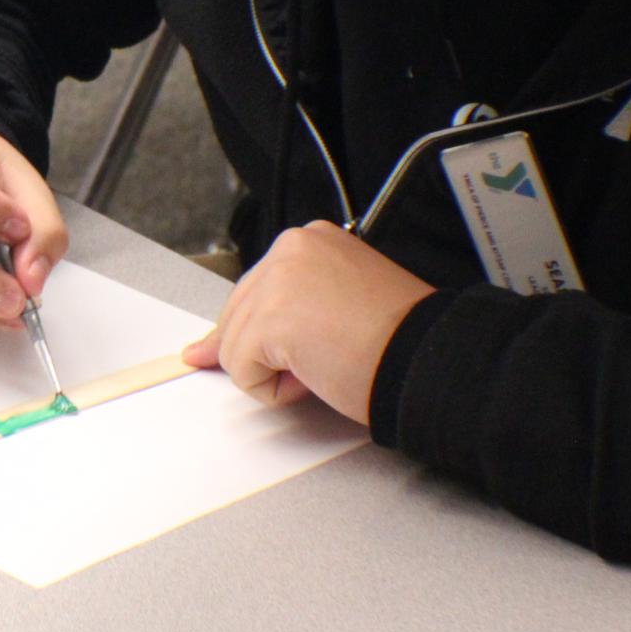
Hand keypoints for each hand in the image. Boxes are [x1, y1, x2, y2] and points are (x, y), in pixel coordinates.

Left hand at [180, 221, 432, 423]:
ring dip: (276, 372)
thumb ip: (277, 311)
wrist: (427, 358)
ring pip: (234, 348)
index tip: (311, 340)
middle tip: (329, 352)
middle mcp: (289, 248)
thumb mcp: (333, 305)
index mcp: (309, 240)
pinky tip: (318, 374)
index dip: (271, 331)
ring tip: (329, 360)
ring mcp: (276, 280)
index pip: (255, 292)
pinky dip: (274, 390)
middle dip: (270, 350)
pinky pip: (242, 372)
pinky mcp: (270, 319)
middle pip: (237, 317)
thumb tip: (203, 350)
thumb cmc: (397, 339)